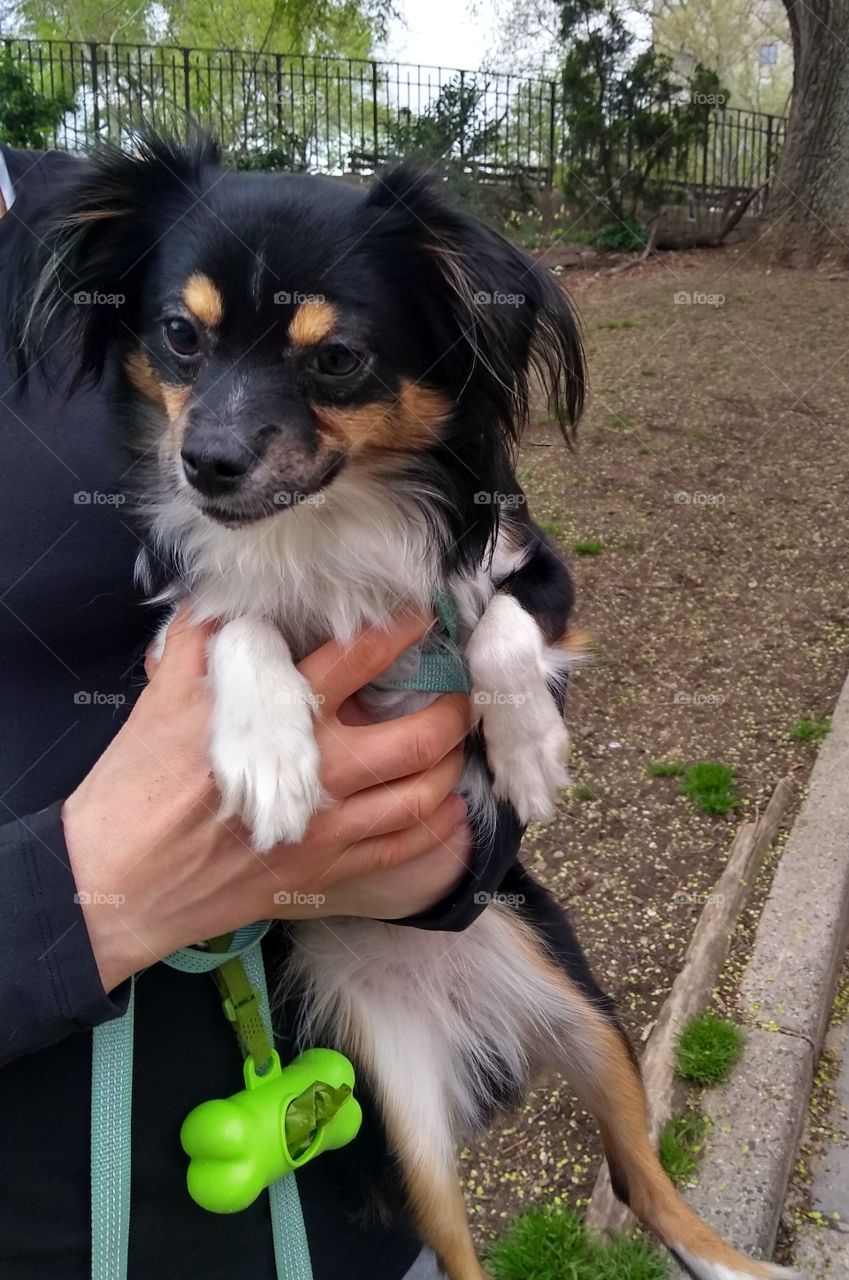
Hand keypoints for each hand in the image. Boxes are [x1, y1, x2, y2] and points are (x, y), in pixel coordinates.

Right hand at [63, 610, 471, 992]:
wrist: (116, 882)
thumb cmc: (133, 788)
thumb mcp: (161, 698)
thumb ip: (201, 640)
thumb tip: (226, 600)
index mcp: (277, 721)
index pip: (359, 660)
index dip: (400, 631)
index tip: (422, 616)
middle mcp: (316, 774)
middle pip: (416, 736)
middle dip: (452, 707)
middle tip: (459, 688)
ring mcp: (326, 831)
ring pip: (422, 795)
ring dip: (449, 764)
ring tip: (452, 742)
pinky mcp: (324, 875)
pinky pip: (404, 851)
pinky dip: (438, 826)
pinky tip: (445, 806)